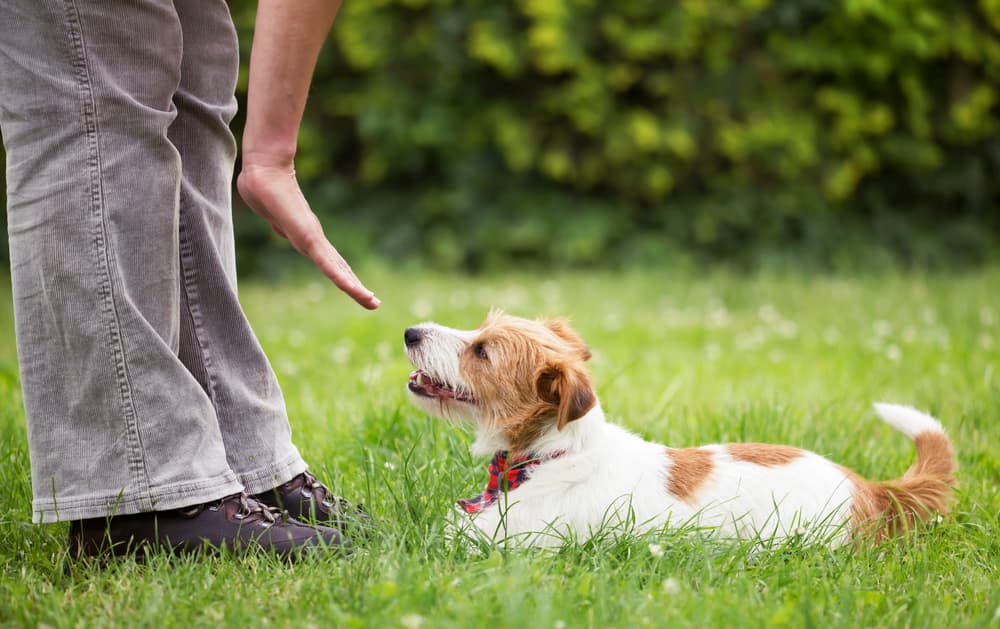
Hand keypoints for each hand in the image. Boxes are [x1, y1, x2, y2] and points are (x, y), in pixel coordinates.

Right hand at [237, 162, 379, 309]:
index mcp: (307, 237)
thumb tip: (282, 230)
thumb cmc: (263, 187)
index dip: (342, 277)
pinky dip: (340, 278)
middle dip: (355, 288)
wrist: (263, 169)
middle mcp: (314, 240)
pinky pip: (326, 263)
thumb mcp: (273, 215)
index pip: (329, 263)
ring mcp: (312, 239)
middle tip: (374, 304)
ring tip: (372, 302)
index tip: (356, 290)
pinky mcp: (309, 237)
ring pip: (337, 270)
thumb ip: (280, 224)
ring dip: (354, 288)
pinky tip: (353, 289)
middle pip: (339, 270)